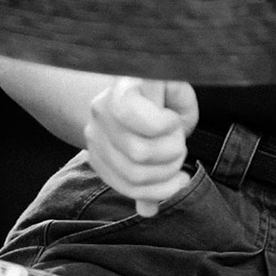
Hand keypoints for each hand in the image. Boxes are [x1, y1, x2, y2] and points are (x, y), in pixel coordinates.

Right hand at [84, 77, 199, 217]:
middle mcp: (101, 113)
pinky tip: (174, 181)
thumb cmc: (164, 92)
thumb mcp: (177, 84)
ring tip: (177, 159)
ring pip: (134, 177)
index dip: (162, 124)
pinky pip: (128, 189)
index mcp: (120, 88)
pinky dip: (158, 192)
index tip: (174, 120)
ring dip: (167, 173)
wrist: (137, 98)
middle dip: (172, 152)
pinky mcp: (98, 163)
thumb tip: (176, 122)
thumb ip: (179, 97)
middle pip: (138, 152)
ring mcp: (95, 140)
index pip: (130, 113)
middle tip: (180, 142)